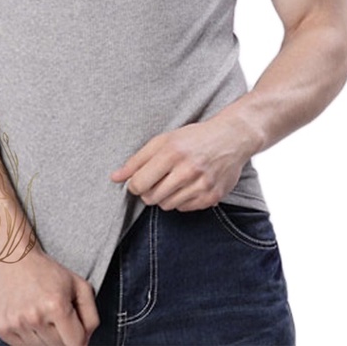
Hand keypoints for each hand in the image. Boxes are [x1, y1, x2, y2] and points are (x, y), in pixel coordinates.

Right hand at [0, 247, 99, 345]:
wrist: (13, 258)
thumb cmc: (46, 270)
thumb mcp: (78, 284)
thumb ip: (90, 315)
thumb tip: (86, 342)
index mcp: (56, 305)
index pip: (76, 344)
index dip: (80, 338)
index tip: (76, 329)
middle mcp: (35, 316)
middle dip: (62, 335)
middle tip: (56, 315)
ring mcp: (16, 324)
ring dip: (44, 336)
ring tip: (41, 313)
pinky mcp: (2, 328)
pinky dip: (29, 336)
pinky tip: (28, 317)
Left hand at [110, 113, 260, 211]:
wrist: (231, 138)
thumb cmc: (193, 138)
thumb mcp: (163, 141)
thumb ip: (137, 160)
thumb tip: (114, 178)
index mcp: (171, 152)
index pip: (139, 183)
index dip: (134, 184)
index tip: (138, 180)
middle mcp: (187, 170)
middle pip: (151, 197)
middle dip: (148, 191)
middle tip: (156, 179)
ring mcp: (201, 185)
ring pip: (166, 205)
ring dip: (164, 196)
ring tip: (173, 181)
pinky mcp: (212, 197)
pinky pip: (184, 209)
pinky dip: (181, 200)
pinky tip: (187, 186)